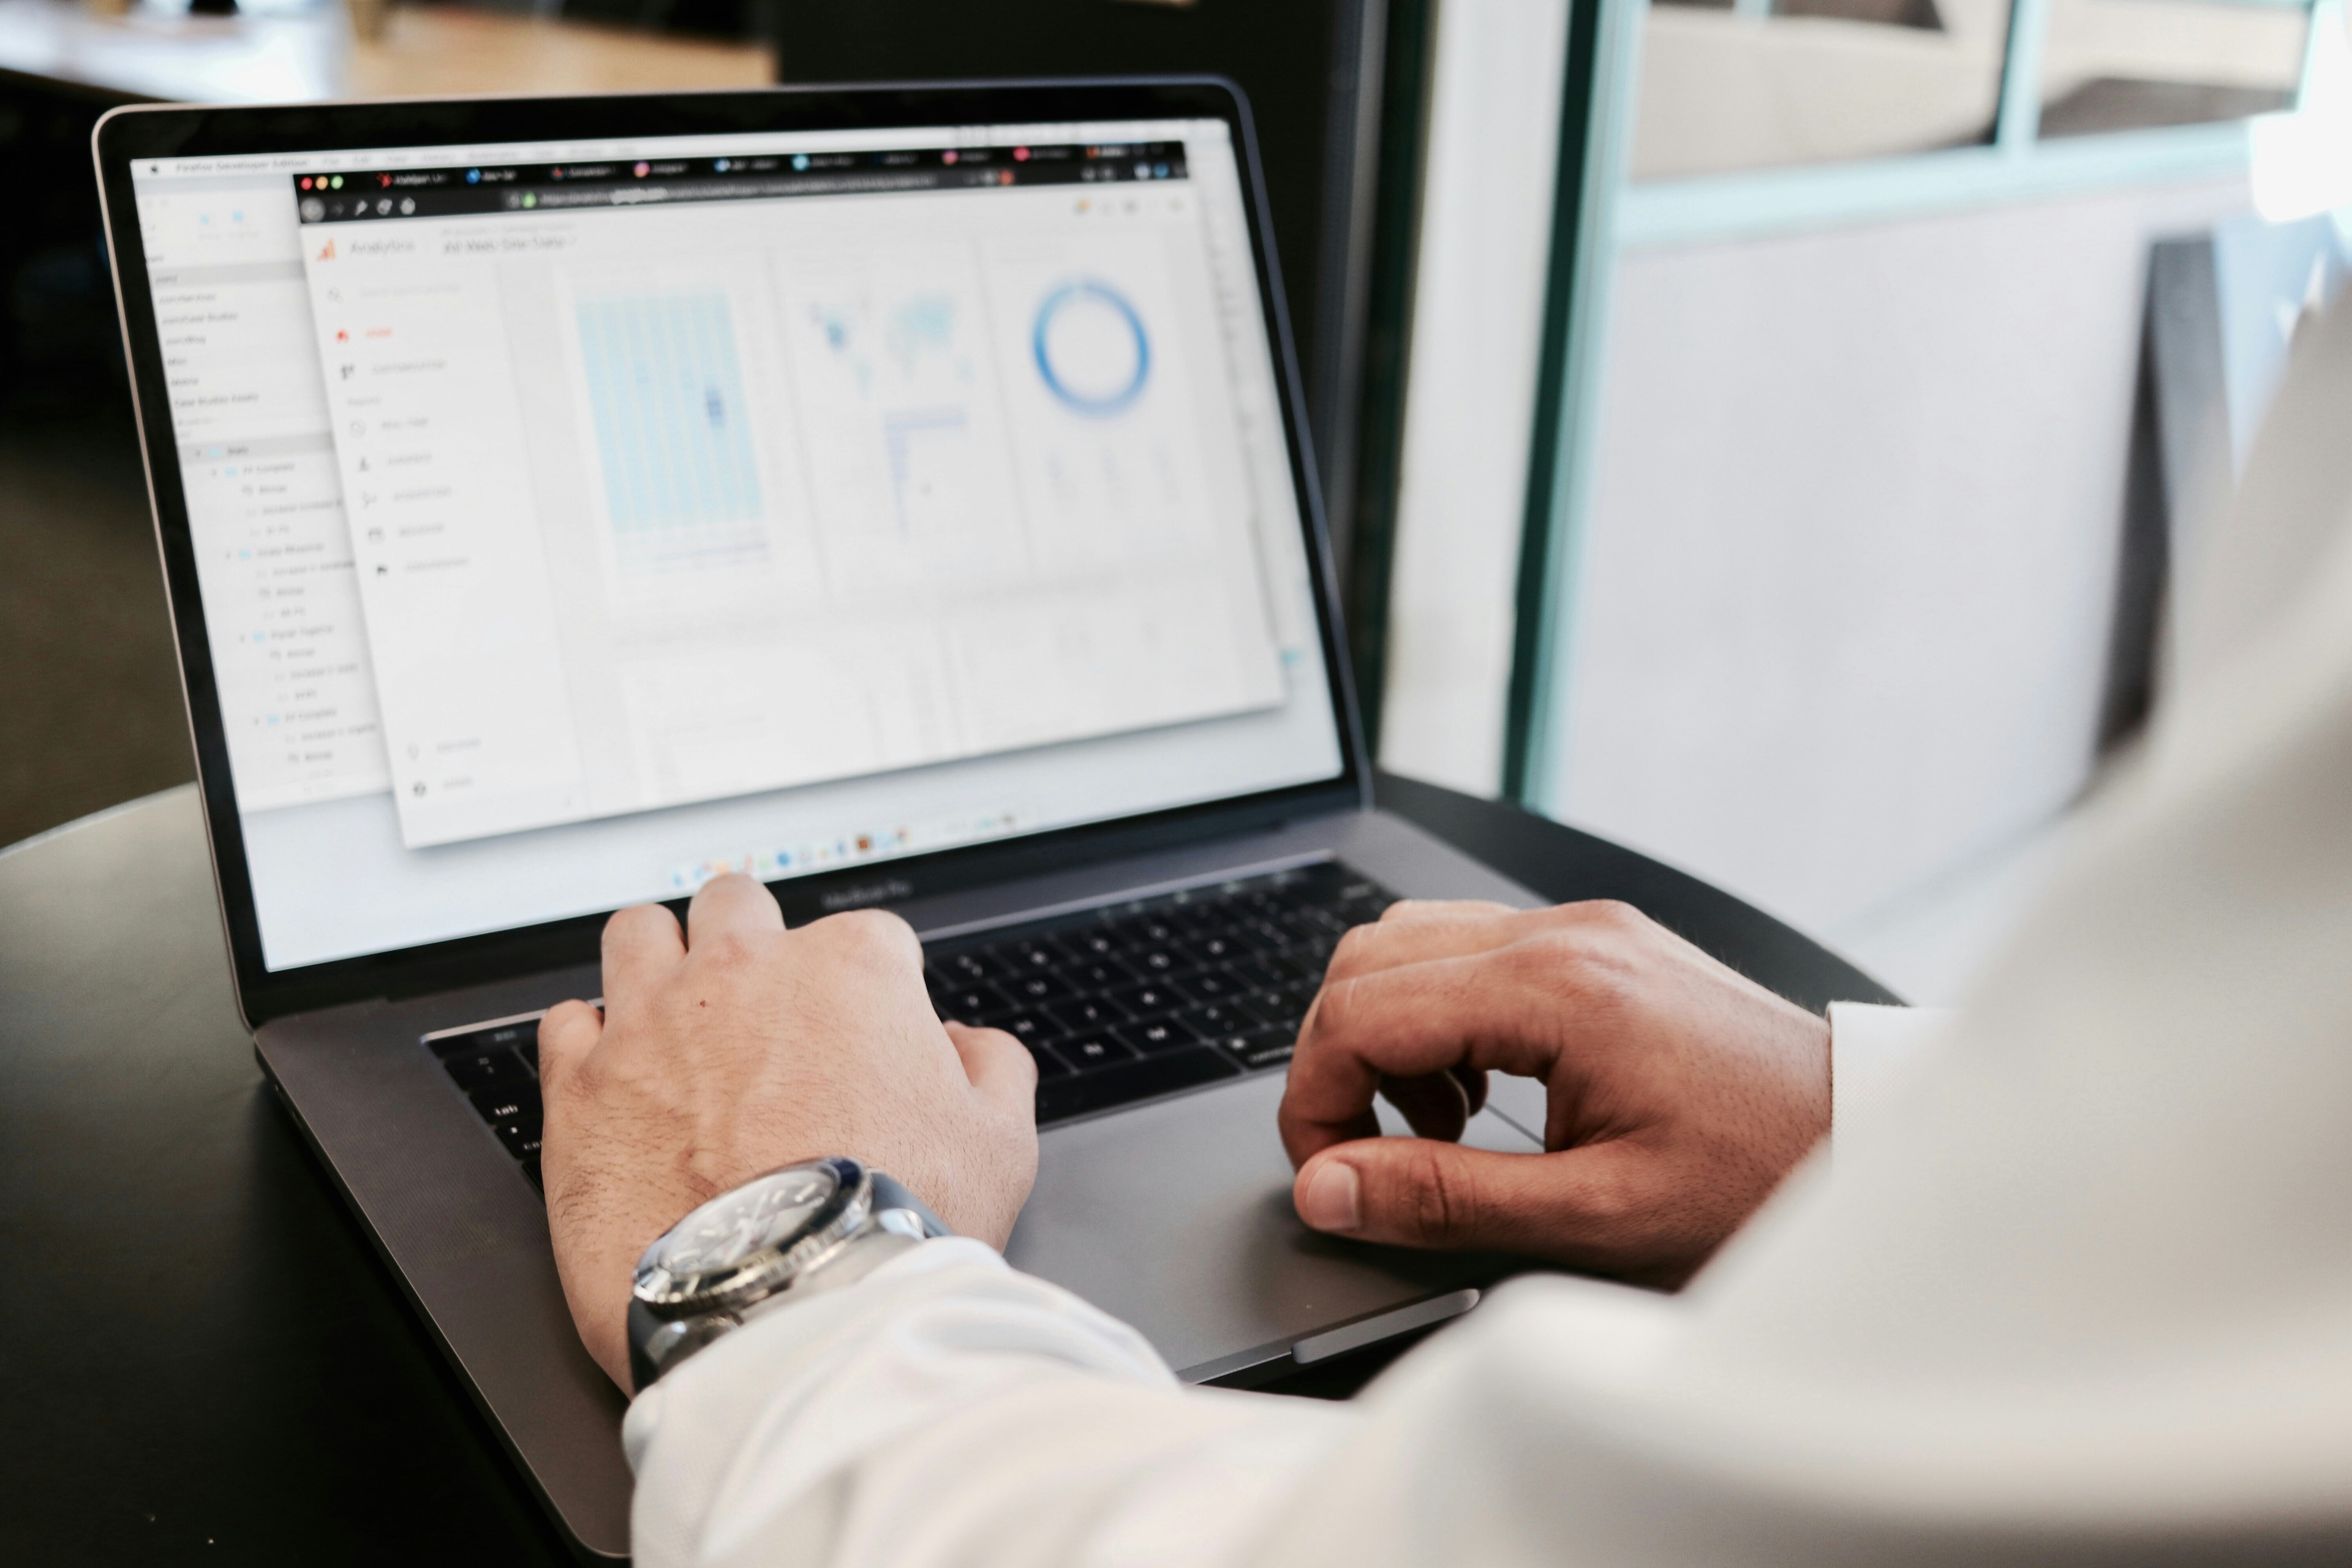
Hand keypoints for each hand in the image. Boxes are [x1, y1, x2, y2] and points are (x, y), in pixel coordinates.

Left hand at [537, 874, 1037, 1389]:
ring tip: (673, 1016)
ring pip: (639, 932)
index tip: (862, 1043)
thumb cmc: (893, 1227)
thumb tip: (964, 1043)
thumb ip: (992, 1066)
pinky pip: (566, 1021)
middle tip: (761, 1011)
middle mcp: (746, 972)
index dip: (867, 993)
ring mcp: (654, 1020)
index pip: (864, 939)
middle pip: (736, 905)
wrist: (787, 1306)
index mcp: (852, 967)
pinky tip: (618, 1081)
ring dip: (658, 962)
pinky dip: (590, 1043)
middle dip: (751, 945)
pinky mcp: (583, 1084)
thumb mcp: (1001, 1142)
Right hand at [1277, 900, 1828, 1287]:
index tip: (1330, 1177)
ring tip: (1439, 1131)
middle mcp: (1563, 933)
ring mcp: (1584, 928)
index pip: (1359, 1009)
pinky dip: (1442, 1021)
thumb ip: (1443, 1198)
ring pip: (1411, 944)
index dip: (1314, 1101)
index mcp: (1555, 987)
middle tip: (1366, 1157)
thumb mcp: (1594, 1218)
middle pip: (1368, 959)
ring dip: (1388, 1038)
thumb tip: (1328, 1188)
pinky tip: (1483, 1095)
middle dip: (1336, 1062)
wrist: (1867, 1142)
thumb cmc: (1758, 1181)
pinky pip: (1472, 953)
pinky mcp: (1600, 944)